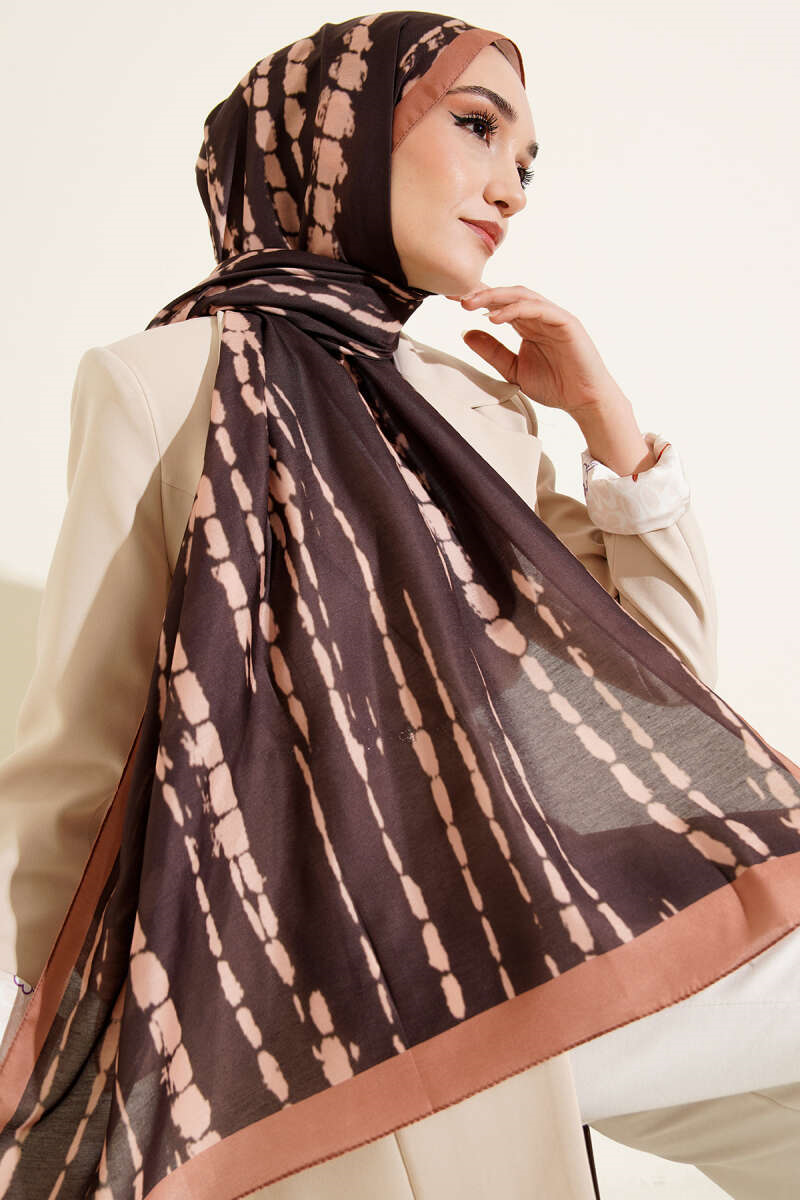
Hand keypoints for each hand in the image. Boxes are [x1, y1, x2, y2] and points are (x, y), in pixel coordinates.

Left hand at [449, 284, 628, 418]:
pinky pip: (538, 309)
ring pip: (521, 296)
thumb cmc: (555, 385)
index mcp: (526, 324)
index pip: (499, 304)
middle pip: (507, 295)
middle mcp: (539, 315)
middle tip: (458, 299)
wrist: (584, 401)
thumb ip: (492, 351)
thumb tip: (465, 333)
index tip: (451, 299)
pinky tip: (496, 318)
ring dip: (495, 297)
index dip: (476, 299)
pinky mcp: (566, 322)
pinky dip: (516, 310)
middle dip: (481, 294)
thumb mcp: (513, 369)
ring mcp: (553, 316)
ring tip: (472, 304)